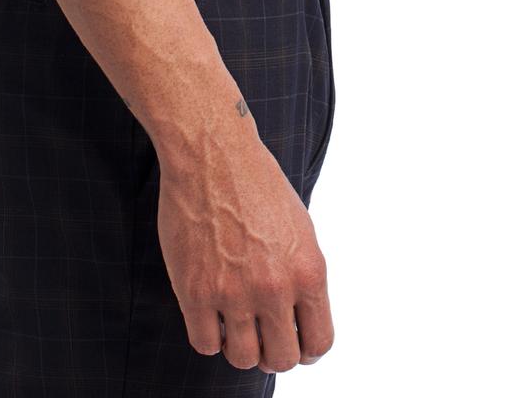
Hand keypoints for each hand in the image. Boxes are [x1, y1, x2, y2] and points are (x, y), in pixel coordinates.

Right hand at [156, 134, 334, 373]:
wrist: (211, 153)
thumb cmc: (255, 183)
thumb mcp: (300, 228)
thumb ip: (302, 276)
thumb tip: (300, 317)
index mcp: (308, 271)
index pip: (318, 343)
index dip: (306, 350)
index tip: (293, 342)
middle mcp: (275, 288)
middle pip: (281, 360)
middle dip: (272, 352)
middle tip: (260, 334)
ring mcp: (233, 292)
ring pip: (242, 359)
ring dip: (239, 346)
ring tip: (234, 321)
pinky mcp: (195, 291)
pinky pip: (205, 344)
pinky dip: (209, 335)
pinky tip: (209, 311)